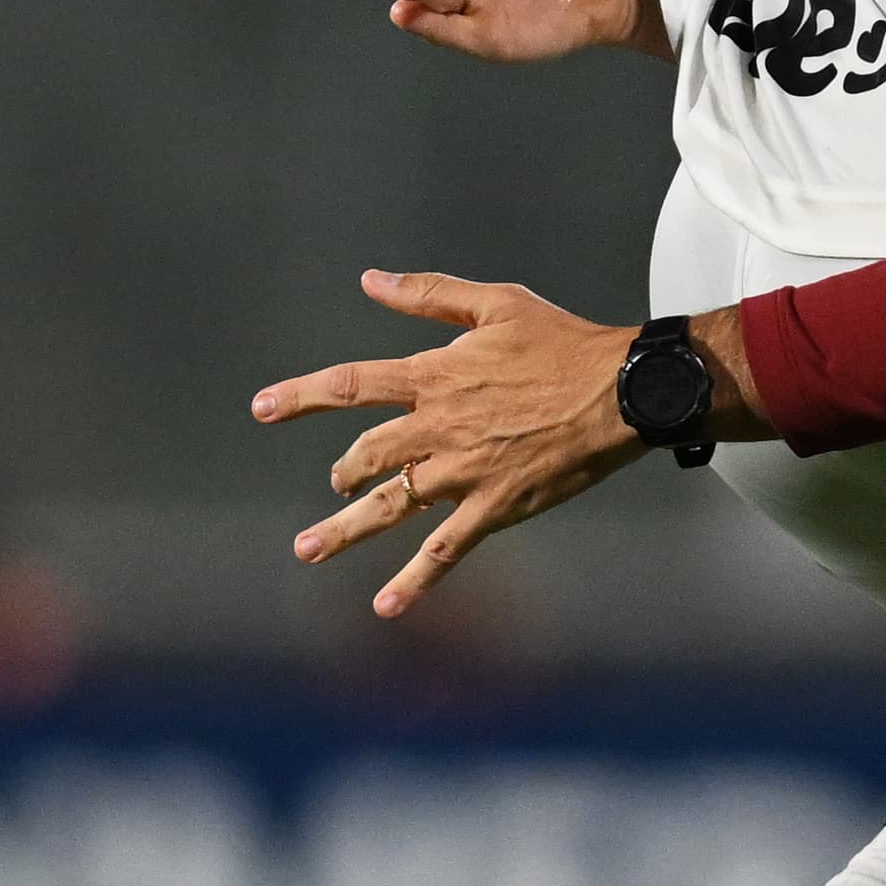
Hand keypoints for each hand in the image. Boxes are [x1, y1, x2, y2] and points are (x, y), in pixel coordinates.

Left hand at [251, 272, 726, 616]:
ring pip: (390, 506)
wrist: (623, 393)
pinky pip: (445, 551)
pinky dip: (414, 580)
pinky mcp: (495, 507)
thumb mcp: (497, 304)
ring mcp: (464, 472)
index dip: (302, 396)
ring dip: (344, 530)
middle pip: (368, 454)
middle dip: (342, 471)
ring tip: (308, 549)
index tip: (262, 407)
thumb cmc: (566, 342)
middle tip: (336, 484)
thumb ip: (429, 296)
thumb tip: (370, 281)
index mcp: (436, 377)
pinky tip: (385, 605)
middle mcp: (439, 428)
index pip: (353, 386)